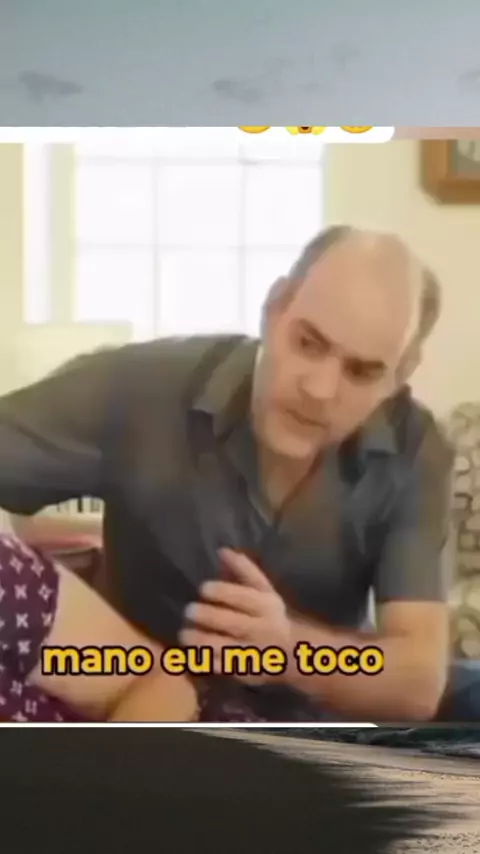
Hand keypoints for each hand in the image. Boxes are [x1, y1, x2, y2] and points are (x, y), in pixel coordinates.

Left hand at [179, 549, 290, 683]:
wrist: (291, 653)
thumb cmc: (269, 615)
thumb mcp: (263, 591)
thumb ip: (244, 571)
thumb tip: (222, 551)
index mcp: (266, 605)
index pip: (244, 597)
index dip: (222, 592)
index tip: (203, 588)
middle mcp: (262, 629)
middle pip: (233, 623)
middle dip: (208, 616)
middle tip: (188, 610)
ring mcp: (253, 652)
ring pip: (225, 647)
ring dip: (202, 640)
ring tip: (184, 634)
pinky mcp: (244, 671)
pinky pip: (222, 667)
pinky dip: (205, 660)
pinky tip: (191, 653)